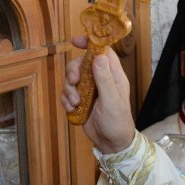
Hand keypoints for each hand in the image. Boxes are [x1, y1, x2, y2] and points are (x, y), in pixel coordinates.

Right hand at [60, 35, 135, 152]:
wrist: (110, 143)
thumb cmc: (118, 122)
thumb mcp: (112, 100)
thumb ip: (104, 79)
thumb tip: (98, 56)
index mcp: (113, 76)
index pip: (102, 51)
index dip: (90, 43)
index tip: (76, 41)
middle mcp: (100, 80)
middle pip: (82, 63)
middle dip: (73, 71)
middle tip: (74, 82)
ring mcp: (89, 90)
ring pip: (72, 78)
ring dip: (69, 89)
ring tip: (75, 102)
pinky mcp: (80, 100)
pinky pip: (67, 93)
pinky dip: (67, 100)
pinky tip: (73, 109)